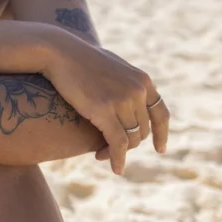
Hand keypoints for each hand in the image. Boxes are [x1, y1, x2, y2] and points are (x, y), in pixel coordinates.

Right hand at [41, 30, 169, 174]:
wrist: (59, 52)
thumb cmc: (80, 60)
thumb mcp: (112, 69)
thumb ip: (126, 83)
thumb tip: (132, 96)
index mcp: (143, 80)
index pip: (161, 114)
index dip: (161, 134)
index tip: (159, 149)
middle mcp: (138, 90)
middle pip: (143, 130)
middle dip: (128, 143)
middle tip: (109, 150)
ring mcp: (122, 100)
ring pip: (131, 139)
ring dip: (118, 152)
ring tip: (101, 155)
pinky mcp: (104, 110)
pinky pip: (118, 143)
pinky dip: (118, 159)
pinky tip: (116, 168)